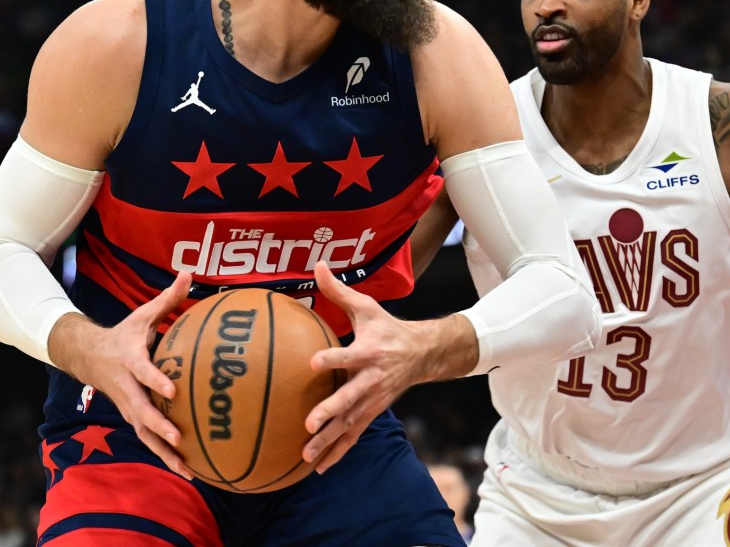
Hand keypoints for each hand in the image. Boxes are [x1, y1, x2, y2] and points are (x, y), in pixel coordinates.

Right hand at [50, 271, 193, 478]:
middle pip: (141, 412)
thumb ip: (167, 298)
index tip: (173, 389)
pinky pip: (148, 439)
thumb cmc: (125, 334)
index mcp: (131, 361)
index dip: (157, 380)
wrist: (88, 356)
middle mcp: (127, 388)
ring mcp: (128, 406)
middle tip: (180, 440)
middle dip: (159, 427)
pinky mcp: (132, 417)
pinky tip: (188, 469)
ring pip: (144, 433)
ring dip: (164, 453)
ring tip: (189, 470)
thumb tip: (189, 273)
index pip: (144, 372)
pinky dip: (164, 455)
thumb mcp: (142, 315)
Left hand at [302, 262, 427, 473]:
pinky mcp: (373, 412)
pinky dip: (338, 452)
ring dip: (329, 440)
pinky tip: (319, 467)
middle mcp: (371, 379)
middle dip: (330, 411)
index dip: (332, 358)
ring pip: (350, 423)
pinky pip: (354, 435)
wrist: (423, 354)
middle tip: (309, 423)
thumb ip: (339, 291)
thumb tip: (317, 264)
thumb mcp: (367, 308)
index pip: (348, 355)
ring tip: (306, 455)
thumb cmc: (387, 328)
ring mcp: (373, 399)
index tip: (313, 362)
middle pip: (349, 397)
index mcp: (369, 351)